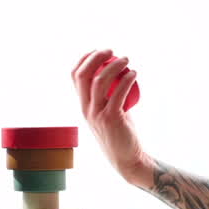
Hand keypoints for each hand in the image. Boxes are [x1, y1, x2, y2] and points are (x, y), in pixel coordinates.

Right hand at [71, 49, 149, 186]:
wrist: (126, 158)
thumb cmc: (119, 133)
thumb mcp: (107, 112)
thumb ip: (107, 98)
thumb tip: (116, 74)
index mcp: (82, 106)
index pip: (75, 76)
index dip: (83, 59)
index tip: (97, 51)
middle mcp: (86, 109)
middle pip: (84, 75)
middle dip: (96, 57)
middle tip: (112, 51)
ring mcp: (97, 114)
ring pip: (100, 81)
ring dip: (114, 65)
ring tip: (126, 60)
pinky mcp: (111, 119)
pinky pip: (118, 93)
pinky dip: (127, 79)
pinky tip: (134, 74)